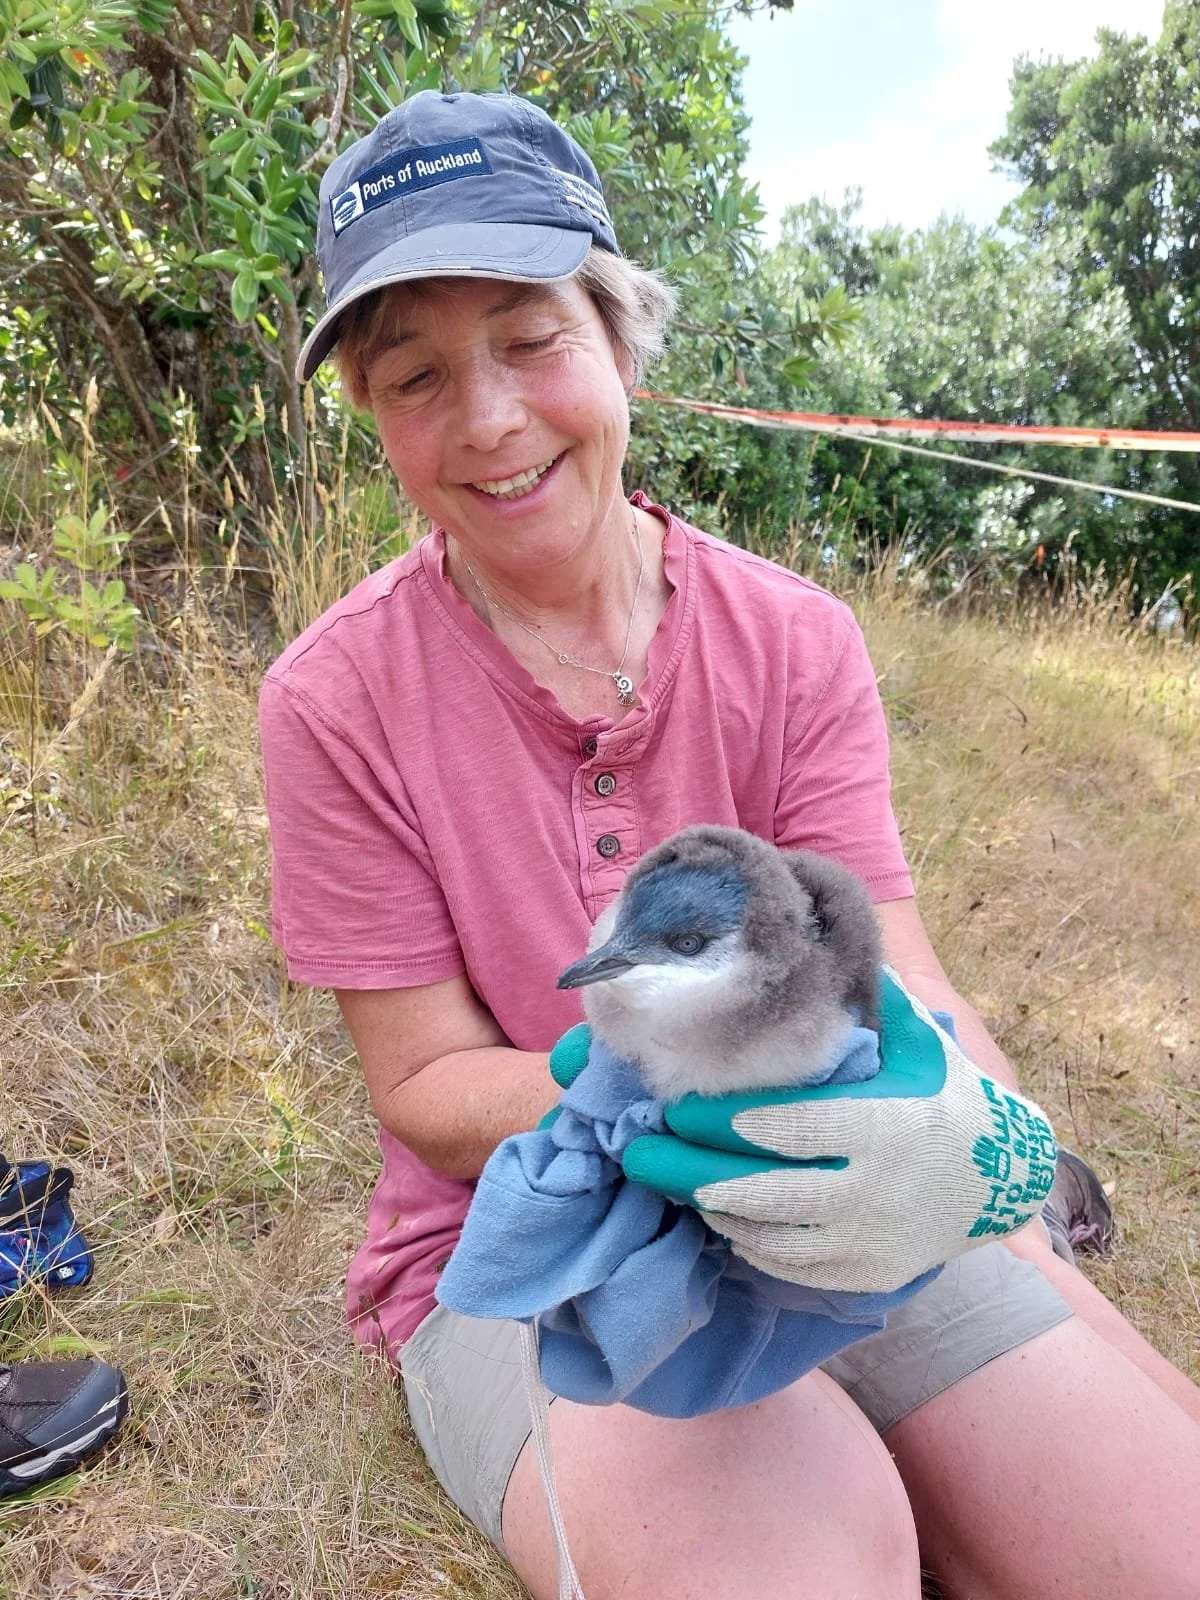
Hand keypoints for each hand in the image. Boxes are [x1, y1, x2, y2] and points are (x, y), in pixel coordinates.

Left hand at [621, 970, 1057, 1293]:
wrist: (1003, 1179)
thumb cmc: (947, 1096)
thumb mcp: (919, 1042)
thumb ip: (874, 997)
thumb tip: (824, 937)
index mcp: (882, 1126)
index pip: (789, 1128)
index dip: (725, 1121)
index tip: (675, 1108)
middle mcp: (873, 1190)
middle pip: (764, 1189)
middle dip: (693, 1172)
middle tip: (640, 1155)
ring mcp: (868, 1240)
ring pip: (770, 1235)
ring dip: (714, 1209)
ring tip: (673, 1182)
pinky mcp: (865, 1274)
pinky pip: (792, 1266)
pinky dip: (750, 1245)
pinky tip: (721, 1217)